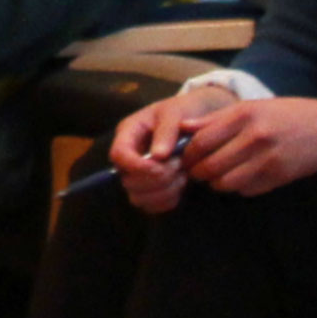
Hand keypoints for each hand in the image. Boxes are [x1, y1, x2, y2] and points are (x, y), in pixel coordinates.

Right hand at [105, 87, 225, 212]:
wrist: (198, 118)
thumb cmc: (182, 111)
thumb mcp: (175, 112)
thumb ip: (166, 130)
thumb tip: (158, 156)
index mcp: (128, 133)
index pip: (118, 155)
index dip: (136, 166)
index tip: (159, 166)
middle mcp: (129, 157)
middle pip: (128, 182)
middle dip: (156, 179)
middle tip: (179, 164)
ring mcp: (138, 175)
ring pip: (139, 198)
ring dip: (164, 191)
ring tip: (183, 173)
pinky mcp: (151, 189)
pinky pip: (152, 206)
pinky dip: (169, 200)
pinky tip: (182, 183)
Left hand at [178, 95, 316, 196]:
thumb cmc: (287, 114)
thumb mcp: (253, 107)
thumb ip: (217, 118)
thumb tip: (184, 127)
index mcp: (244, 114)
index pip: (201, 141)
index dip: (189, 153)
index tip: (187, 157)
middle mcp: (254, 136)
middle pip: (210, 165)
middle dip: (198, 172)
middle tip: (197, 171)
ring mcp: (267, 159)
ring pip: (225, 183)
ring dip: (216, 183)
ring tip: (216, 177)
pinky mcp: (278, 177)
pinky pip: (246, 190)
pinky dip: (237, 188)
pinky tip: (240, 178)